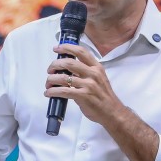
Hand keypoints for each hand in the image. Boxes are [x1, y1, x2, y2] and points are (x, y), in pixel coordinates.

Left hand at [46, 45, 159, 160]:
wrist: (112, 112)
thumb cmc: (103, 96)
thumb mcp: (98, 79)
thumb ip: (85, 72)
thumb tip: (67, 69)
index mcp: (96, 67)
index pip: (81, 52)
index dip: (67, 47)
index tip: (56, 48)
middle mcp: (93, 74)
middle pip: (69, 62)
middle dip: (55, 65)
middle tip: (50, 70)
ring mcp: (88, 85)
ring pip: (63, 78)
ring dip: (51, 80)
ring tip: (48, 83)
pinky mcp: (83, 96)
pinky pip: (63, 91)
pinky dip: (53, 91)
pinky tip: (48, 93)